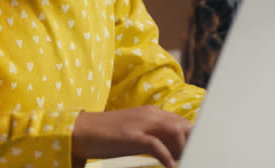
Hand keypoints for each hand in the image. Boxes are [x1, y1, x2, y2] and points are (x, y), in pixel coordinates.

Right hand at [71, 106, 191, 167]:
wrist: (81, 131)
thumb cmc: (108, 134)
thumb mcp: (137, 132)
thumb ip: (155, 136)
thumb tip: (173, 150)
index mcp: (153, 112)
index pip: (182, 122)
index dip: (191, 137)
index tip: (193, 151)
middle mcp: (151, 114)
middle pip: (184, 125)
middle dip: (192, 142)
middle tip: (191, 157)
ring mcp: (142, 123)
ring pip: (176, 132)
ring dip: (183, 149)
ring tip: (182, 162)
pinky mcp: (132, 136)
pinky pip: (156, 145)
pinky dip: (166, 157)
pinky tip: (169, 166)